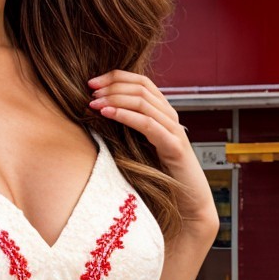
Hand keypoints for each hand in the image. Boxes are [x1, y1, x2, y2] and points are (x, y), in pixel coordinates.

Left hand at [86, 69, 216, 228]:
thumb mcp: (139, 146)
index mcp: (163, 113)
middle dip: (112, 86)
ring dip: (115, 98)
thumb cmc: (160, 177)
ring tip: (94, 104)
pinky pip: (148, 124)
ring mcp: (174, 130)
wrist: (188, 203)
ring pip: (143, 101)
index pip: (141, 81)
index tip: (91, 83)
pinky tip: (108, 115)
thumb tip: (96, 114)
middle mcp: (171, 117)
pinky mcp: (173, 146)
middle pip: (141, 87)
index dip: (115, 77)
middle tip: (90, 93)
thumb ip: (126, 129)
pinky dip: (125, 116)